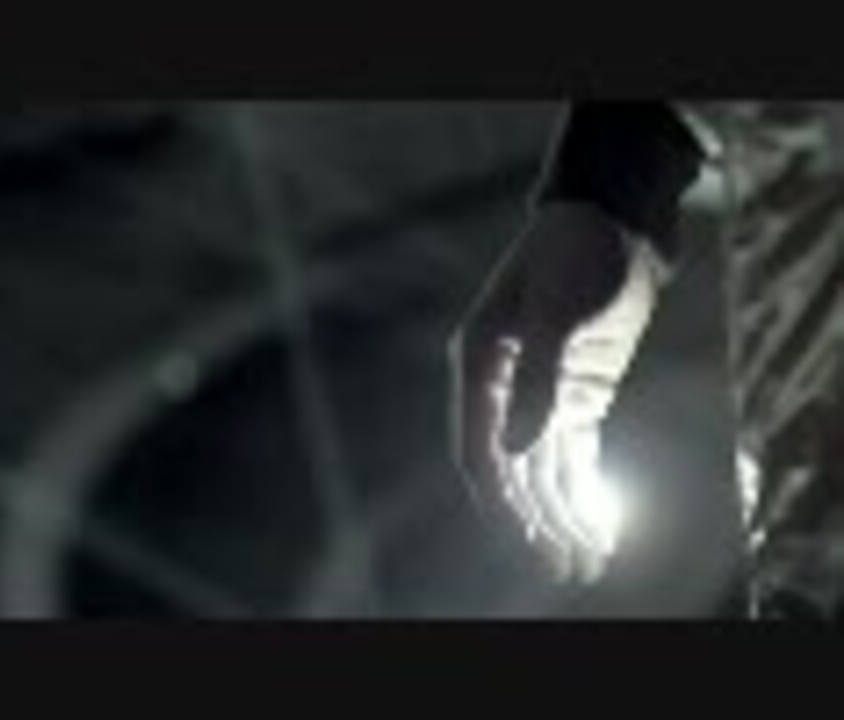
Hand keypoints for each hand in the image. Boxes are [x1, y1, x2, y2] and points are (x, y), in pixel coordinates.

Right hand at [450, 200, 662, 580]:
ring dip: (563, 517)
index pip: (478, 445)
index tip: (523, 538)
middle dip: (534, 520)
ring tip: (588, 562)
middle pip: (510, 469)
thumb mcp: (561, 310)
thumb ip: (540, 380)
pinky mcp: (572, 396)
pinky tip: (601, 525)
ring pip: (542, 471)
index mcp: (479, 362)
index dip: (498, 496)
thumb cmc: (579, 254)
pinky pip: (572, 456)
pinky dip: (585, 491)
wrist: (615, 224)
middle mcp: (499, 386)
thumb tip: (520, 450)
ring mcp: (536, 394)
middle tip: (564, 567)